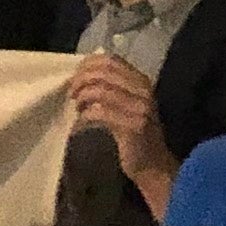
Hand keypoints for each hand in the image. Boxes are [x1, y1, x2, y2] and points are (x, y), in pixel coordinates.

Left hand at [65, 49, 176, 208]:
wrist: (153, 165)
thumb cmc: (136, 135)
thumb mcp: (128, 105)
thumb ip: (112, 88)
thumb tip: (81, 75)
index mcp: (142, 81)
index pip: (111, 60)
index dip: (88, 64)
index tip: (75, 76)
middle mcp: (143, 91)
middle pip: (103, 72)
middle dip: (81, 79)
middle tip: (71, 93)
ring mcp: (139, 108)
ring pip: (100, 90)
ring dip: (82, 97)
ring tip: (77, 107)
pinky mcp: (132, 126)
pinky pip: (100, 112)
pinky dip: (85, 115)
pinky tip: (81, 122)